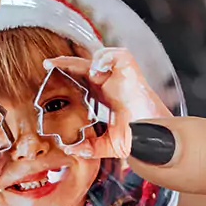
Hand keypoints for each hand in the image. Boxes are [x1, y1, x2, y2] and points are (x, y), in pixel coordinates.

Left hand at [44, 48, 171, 158]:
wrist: (158, 140)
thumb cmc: (140, 140)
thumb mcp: (109, 146)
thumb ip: (90, 148)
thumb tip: (70, 149)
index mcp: (103, 98)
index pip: (80, 81)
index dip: (64, 74)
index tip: (47, 72)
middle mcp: (110, 86)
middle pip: (85, 65)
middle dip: (66, 62)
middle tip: (49, 64)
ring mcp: (122, 78)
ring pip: (103, 55)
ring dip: (91, 60)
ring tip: (91, 75)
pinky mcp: (133, 73)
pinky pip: (120, 55)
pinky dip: (107, 57)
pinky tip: (99, 70)